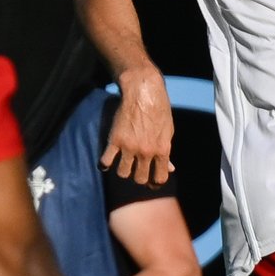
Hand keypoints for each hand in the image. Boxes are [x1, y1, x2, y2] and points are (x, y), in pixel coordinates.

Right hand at [101, 69, 175, 186]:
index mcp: (162, 150)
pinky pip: (105, 161)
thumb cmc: (159, 110)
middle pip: (139, 179)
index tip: (151, 181)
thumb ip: (166, 152)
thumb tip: (170, 168)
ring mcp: (129, 147)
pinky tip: (107, 161)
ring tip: (123, 163)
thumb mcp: (168, 132)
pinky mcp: (115, 139)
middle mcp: (146, 151)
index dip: (155, 183)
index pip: (159, 179)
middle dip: (138, 177)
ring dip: (123, 171)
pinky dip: (104, 165)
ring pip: (122, 174)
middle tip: (136, 169)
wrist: (143, 92)